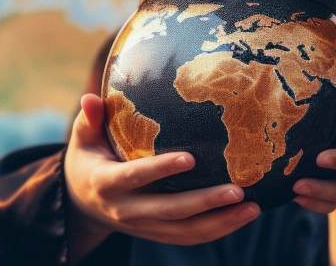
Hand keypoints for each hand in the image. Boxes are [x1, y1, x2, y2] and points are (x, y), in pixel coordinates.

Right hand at [64, 94, 260, 256]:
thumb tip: (90, 97)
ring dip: (221, 222)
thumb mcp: (82, 140)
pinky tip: (242, 216)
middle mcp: (125, 210)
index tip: (191, 158)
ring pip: (184, 231)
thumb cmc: (89, 160)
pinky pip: (189, 237)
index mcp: (106, 183)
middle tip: (237, 190)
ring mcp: (143, 227)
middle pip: (169, 211)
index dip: (161, 169)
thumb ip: (89, 120)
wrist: (82, 205)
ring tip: (252, 207)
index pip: (135, 177)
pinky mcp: (157, 234)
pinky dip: (217, 229)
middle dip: (204, 203)